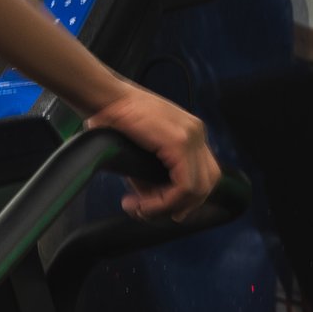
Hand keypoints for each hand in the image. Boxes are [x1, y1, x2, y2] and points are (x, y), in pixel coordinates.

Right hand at [90, 80, 218, 218]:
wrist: (104, 98)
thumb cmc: (115, 120)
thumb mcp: (139, 153)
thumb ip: (150, 178)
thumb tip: (151, 204)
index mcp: (191, 132)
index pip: (204, 174)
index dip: (185, 199)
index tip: (156, 208)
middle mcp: (197, 133)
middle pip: (208, 183)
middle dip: (182, 206)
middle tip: (152, 213)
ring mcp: (192, 136)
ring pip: (199, 189)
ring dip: (171, 206)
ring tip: (142, 209)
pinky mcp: (180, 142)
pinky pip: (184, 186)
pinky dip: (165, 201)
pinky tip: (143, 204)